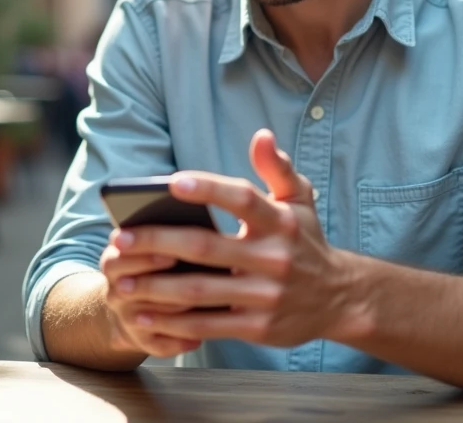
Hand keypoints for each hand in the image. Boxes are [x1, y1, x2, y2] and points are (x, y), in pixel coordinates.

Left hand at [109, 129, 352, 348]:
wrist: (340, 298)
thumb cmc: (306, 242)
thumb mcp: (300, 201)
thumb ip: (278, 168)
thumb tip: (262, 135)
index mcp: (281, 222)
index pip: (242, 199)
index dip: (208, 189)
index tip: (171, 183)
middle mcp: (274, 257)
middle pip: (206, 247)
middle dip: (159, 241)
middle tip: (122, 236)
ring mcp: (265, 295)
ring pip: (200, 291)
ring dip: (156, 285)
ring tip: (123, 277)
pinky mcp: (258, 327)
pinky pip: (208, 325)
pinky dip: (173, 322)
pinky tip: (144, 313)